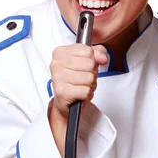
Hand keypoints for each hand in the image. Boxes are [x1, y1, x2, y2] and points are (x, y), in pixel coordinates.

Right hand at [48, 43, 107, 157]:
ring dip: (90, 86)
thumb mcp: (88, 64)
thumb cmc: (76, 83)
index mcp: (59, 52)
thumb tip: (101, 55)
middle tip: (84, 81)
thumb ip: (98, 53)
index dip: (94, 59)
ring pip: (89, 78)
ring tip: (82, 89)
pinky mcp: (62, 94)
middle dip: (92, 74)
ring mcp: (57, 80)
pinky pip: (86, 90)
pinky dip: (87, 95)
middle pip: (90, 64)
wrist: (67, 108)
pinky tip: (80, 97)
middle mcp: (55, 65)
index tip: (90, 66)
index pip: (87, 49)